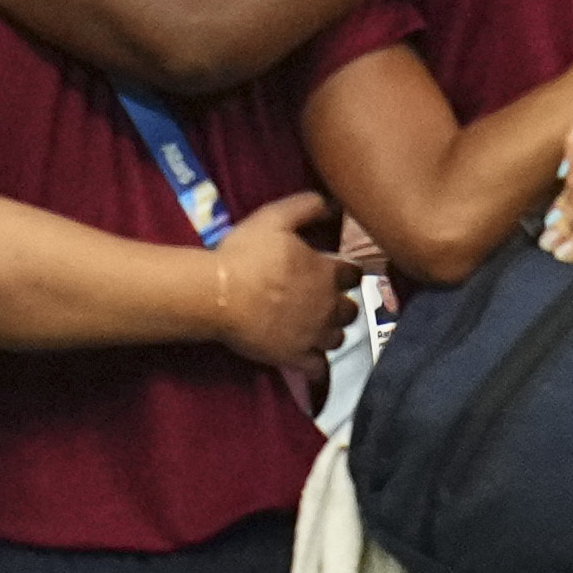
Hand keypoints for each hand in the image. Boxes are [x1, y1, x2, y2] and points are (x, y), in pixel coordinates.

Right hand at [210, 193, 349, 369]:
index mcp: (327, 273)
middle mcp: (328, 307)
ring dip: (330, 333)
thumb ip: (308, 207)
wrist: (219, 294)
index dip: (344, 273)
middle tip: (323, 302)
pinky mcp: (295, 357)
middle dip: (340, 305)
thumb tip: (334, 204)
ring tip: (315, 328)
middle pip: (350, 310)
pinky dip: (316, 365)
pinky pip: (317, 368)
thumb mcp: (276, 217)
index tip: (335, 272)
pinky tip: (309, 359)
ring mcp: (313, 335)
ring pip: (337, 339)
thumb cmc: (246, 254)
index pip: (353, 275)